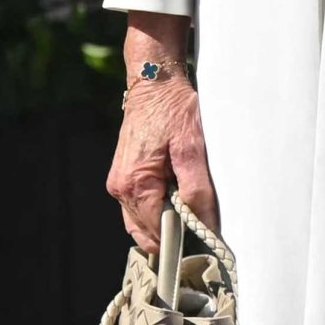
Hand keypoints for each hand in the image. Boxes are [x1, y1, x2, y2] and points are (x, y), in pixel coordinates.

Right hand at [103, 11, 218, 249]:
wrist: (154, 83)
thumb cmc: (173, 110)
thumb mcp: (193, 148)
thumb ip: (197, 189)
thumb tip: (205, 223)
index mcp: (134, 185)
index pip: (157, 231)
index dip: (181, 239)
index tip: (204, 241)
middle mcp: (120, 189)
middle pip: (147, 232)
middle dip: (173, 234)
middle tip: (202, 228)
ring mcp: (119, 184)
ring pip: (141, 222)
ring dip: (165, 224)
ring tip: (192, 213)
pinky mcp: (124, 177)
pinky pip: (139, 208)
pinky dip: (157, 212)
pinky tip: (177, 203)